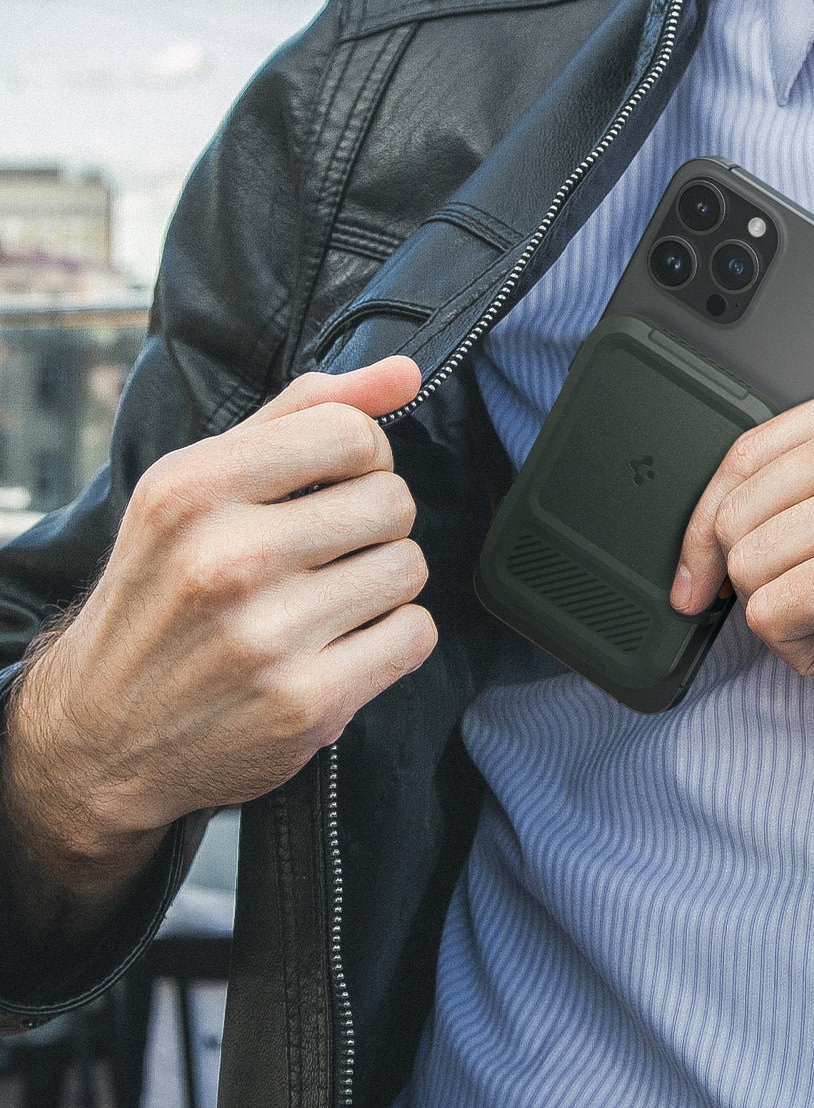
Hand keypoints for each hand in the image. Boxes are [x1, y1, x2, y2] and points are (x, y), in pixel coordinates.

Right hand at [3, 357, 435, 893]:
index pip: (350, 433)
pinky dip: (393, 637)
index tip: (336, 483)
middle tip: (328, 551)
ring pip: (410, 567)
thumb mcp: (200, 486)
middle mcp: (227, 560)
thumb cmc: (164, 591)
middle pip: (392, 500)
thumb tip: (406, 374)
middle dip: (373, 522)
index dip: (363, 457)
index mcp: (192, 490)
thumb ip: (302, 414)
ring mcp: (268, 638)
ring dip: (384, 581)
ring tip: (330, 598)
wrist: (103, 733)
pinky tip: (343, 644)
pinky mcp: (307, 704)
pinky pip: (416, 635)